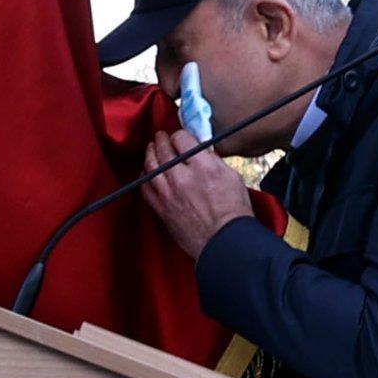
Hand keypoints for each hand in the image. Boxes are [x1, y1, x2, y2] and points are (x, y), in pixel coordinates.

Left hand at [136, 126, 258, 256]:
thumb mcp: (232, 177)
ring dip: (150, 153)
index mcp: (203, 166)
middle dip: (161, 140)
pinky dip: (144, 177)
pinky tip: (146, 172)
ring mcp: (169, 193)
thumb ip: (213, 162)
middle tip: (161, 137)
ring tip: (151, 148)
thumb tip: (202, 153)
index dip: (180, 135)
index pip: (182, 138)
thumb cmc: (233, 212)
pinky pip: (146, 187)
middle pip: (164, 149)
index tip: (180, 138)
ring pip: (151, 165)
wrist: (224, 241)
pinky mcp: (161, 208)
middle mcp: (182, 176)